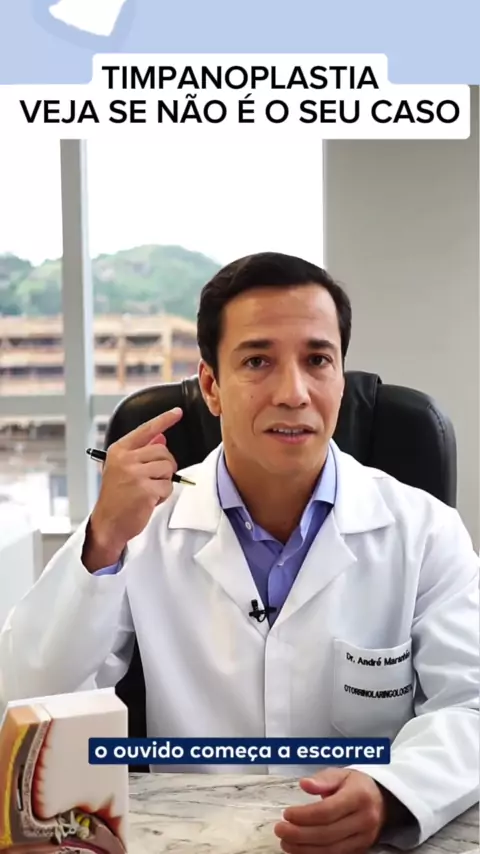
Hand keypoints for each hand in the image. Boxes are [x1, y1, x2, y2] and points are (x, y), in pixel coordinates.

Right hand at [82, 407, 182, 570]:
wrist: (108, 523)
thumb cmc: (116, 496)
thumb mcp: (122, 468)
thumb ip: (141, 452)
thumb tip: (161, 437)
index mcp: (119, 450)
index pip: (146, 429)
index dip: (164, 420)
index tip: (177, 412)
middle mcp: (126, 459)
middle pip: (163, 451)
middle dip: (165, 466)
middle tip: (153, 478)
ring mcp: (135, 474)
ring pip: (168, 468)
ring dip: (164, 481)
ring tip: (148, 490)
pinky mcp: (145, 490)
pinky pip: (168, 486)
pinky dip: (163, 494)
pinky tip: (149, 499)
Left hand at [274, 769, 386, 853]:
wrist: (382, 800)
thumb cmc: (356, 784)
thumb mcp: (342, 774)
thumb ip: (323, 779)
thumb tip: (304, 784)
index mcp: (359, 797)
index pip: (328, 811)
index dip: (304, 815)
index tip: (286, 814)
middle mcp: (364, 820)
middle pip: (327, 834)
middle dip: (300, 834)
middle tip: (280, 829)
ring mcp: (364, 838)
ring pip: (331, 850)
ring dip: (304, 849)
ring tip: (285, 842)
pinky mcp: (361, 850)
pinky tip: (300, 850)